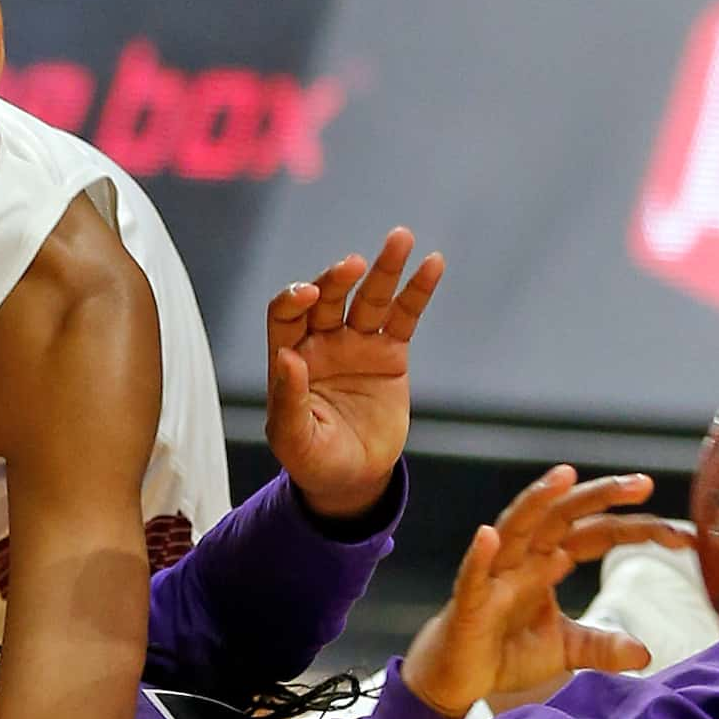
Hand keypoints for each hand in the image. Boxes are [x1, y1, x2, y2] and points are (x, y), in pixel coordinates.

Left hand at [265, 227, 445, 523]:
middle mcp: (322, 341)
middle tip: (354, 265)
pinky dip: (418, 291)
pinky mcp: (391, 353)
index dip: (294, 299)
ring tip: (401, 238)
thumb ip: (289, 400)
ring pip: (370, 297)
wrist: (354, 480)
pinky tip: (432, 264)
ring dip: (384, 268)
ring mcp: (357, 343)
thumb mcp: (293, 439)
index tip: (308, 294)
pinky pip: (404, 315)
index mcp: (290, 356)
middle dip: (338, 278)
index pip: (286, 314)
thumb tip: (287, 358)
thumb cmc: (313, 461)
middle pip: (328, 296)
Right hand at [404, 467, 692, 718]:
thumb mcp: (565, 650)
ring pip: (516, 528)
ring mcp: (494, 576)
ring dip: (537, 500)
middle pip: (563, 516)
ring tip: (564, 476)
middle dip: (600, 496)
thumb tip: (646, 653)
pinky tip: (490, 535)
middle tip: (642, 483)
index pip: (598, 534)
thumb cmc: (505, 651)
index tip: (683, 536)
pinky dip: (481, 555)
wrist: (458, 678)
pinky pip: (474, 575)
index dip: (638, 530)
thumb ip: (602, 646)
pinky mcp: (469, 603)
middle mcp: (524, 559)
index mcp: (549, 562)